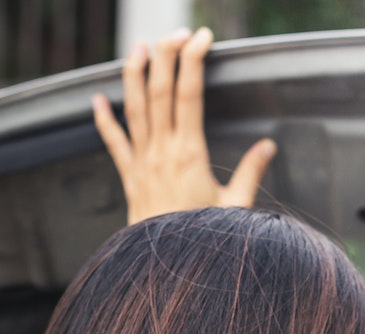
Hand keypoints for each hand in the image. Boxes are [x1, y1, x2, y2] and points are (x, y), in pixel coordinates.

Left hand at [90, 27, 276, 226]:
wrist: (167, 270)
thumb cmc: (204, 242)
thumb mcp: (236, 209)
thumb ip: (251, 173)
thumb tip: (268, 147)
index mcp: (190, 153)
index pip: (189, 94)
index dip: (194, 61)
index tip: (202, 39)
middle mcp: (162, 151)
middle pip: (159, 90)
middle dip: (166, 55)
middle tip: (176, 33)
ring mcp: (142, 162)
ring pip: (133, 107)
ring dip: (134, 73)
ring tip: (139, 47)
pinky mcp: (129, 177)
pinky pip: (113, 143)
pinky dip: (103, 120)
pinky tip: (96, 100)